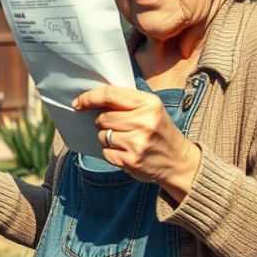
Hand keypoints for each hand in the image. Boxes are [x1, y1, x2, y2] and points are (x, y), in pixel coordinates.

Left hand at [72, 85, 200, 200]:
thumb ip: (126, 102)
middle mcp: (145, 121)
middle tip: (120, 127)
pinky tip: (126, 152)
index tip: (78, 103)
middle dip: (104, 122)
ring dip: (108, 138)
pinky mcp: (131, 160)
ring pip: (102, 135)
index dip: (89, 98)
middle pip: (103, 117)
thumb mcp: (151, 110)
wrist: (178, 162)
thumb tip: (92, 100)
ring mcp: (138, 143)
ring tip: (126, 140)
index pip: (110, 95)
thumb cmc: (159, 132)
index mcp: (149, 103)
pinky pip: (106, 152)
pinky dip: (111, 153)